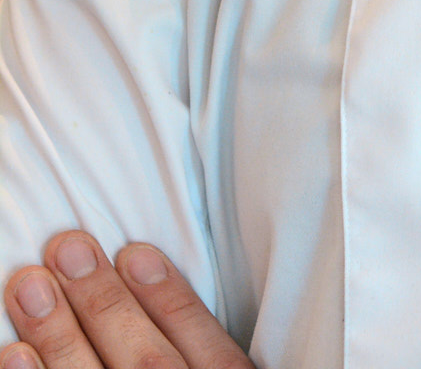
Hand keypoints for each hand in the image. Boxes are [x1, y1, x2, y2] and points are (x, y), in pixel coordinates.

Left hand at [2, 232, 251, 368]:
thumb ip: (215, 347)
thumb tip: (159, 271)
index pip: (208, 349)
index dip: (170, 299)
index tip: (134, 252)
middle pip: (146, 365)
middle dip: (104, 305)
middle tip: (67, 248)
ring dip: (59, 337)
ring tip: (28, 285)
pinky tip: (15, 355)